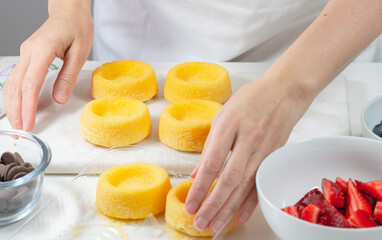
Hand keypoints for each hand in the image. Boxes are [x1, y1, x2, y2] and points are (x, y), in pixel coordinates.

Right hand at [4, 1, 92, 130]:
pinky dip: (16, 94)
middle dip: (16, 110)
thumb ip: (69, 76)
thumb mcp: (80, 52)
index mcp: (42, 49)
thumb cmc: (78, 27)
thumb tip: (59, 98)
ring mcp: (26, 53)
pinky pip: (17, 77)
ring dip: (13, 104)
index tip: (29, 123)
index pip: (31, 83)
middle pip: (16, 85)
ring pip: (13, 82)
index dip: (28, 106)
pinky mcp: (28, 55)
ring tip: (18, 122)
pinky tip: (19, 105)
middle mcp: (29, 51)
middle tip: (21, 130)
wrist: (69, 11)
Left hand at [185, 77, 310, 233]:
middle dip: (213, 205)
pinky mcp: (275, 156)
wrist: (285, 91)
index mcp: (229, 125)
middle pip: (229, 179)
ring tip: (215, 225)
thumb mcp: (223, 115)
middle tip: (200, 223)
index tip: (190, 204)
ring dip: (229, 208)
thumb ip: (210, 145)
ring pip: (245, 185)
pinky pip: (261, 182)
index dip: (200, 187)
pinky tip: (239, 216)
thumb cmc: (251, 99)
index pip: (212, 163)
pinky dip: (250, 202)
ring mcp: (264, 148)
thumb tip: (196, 173)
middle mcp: (247, 138)